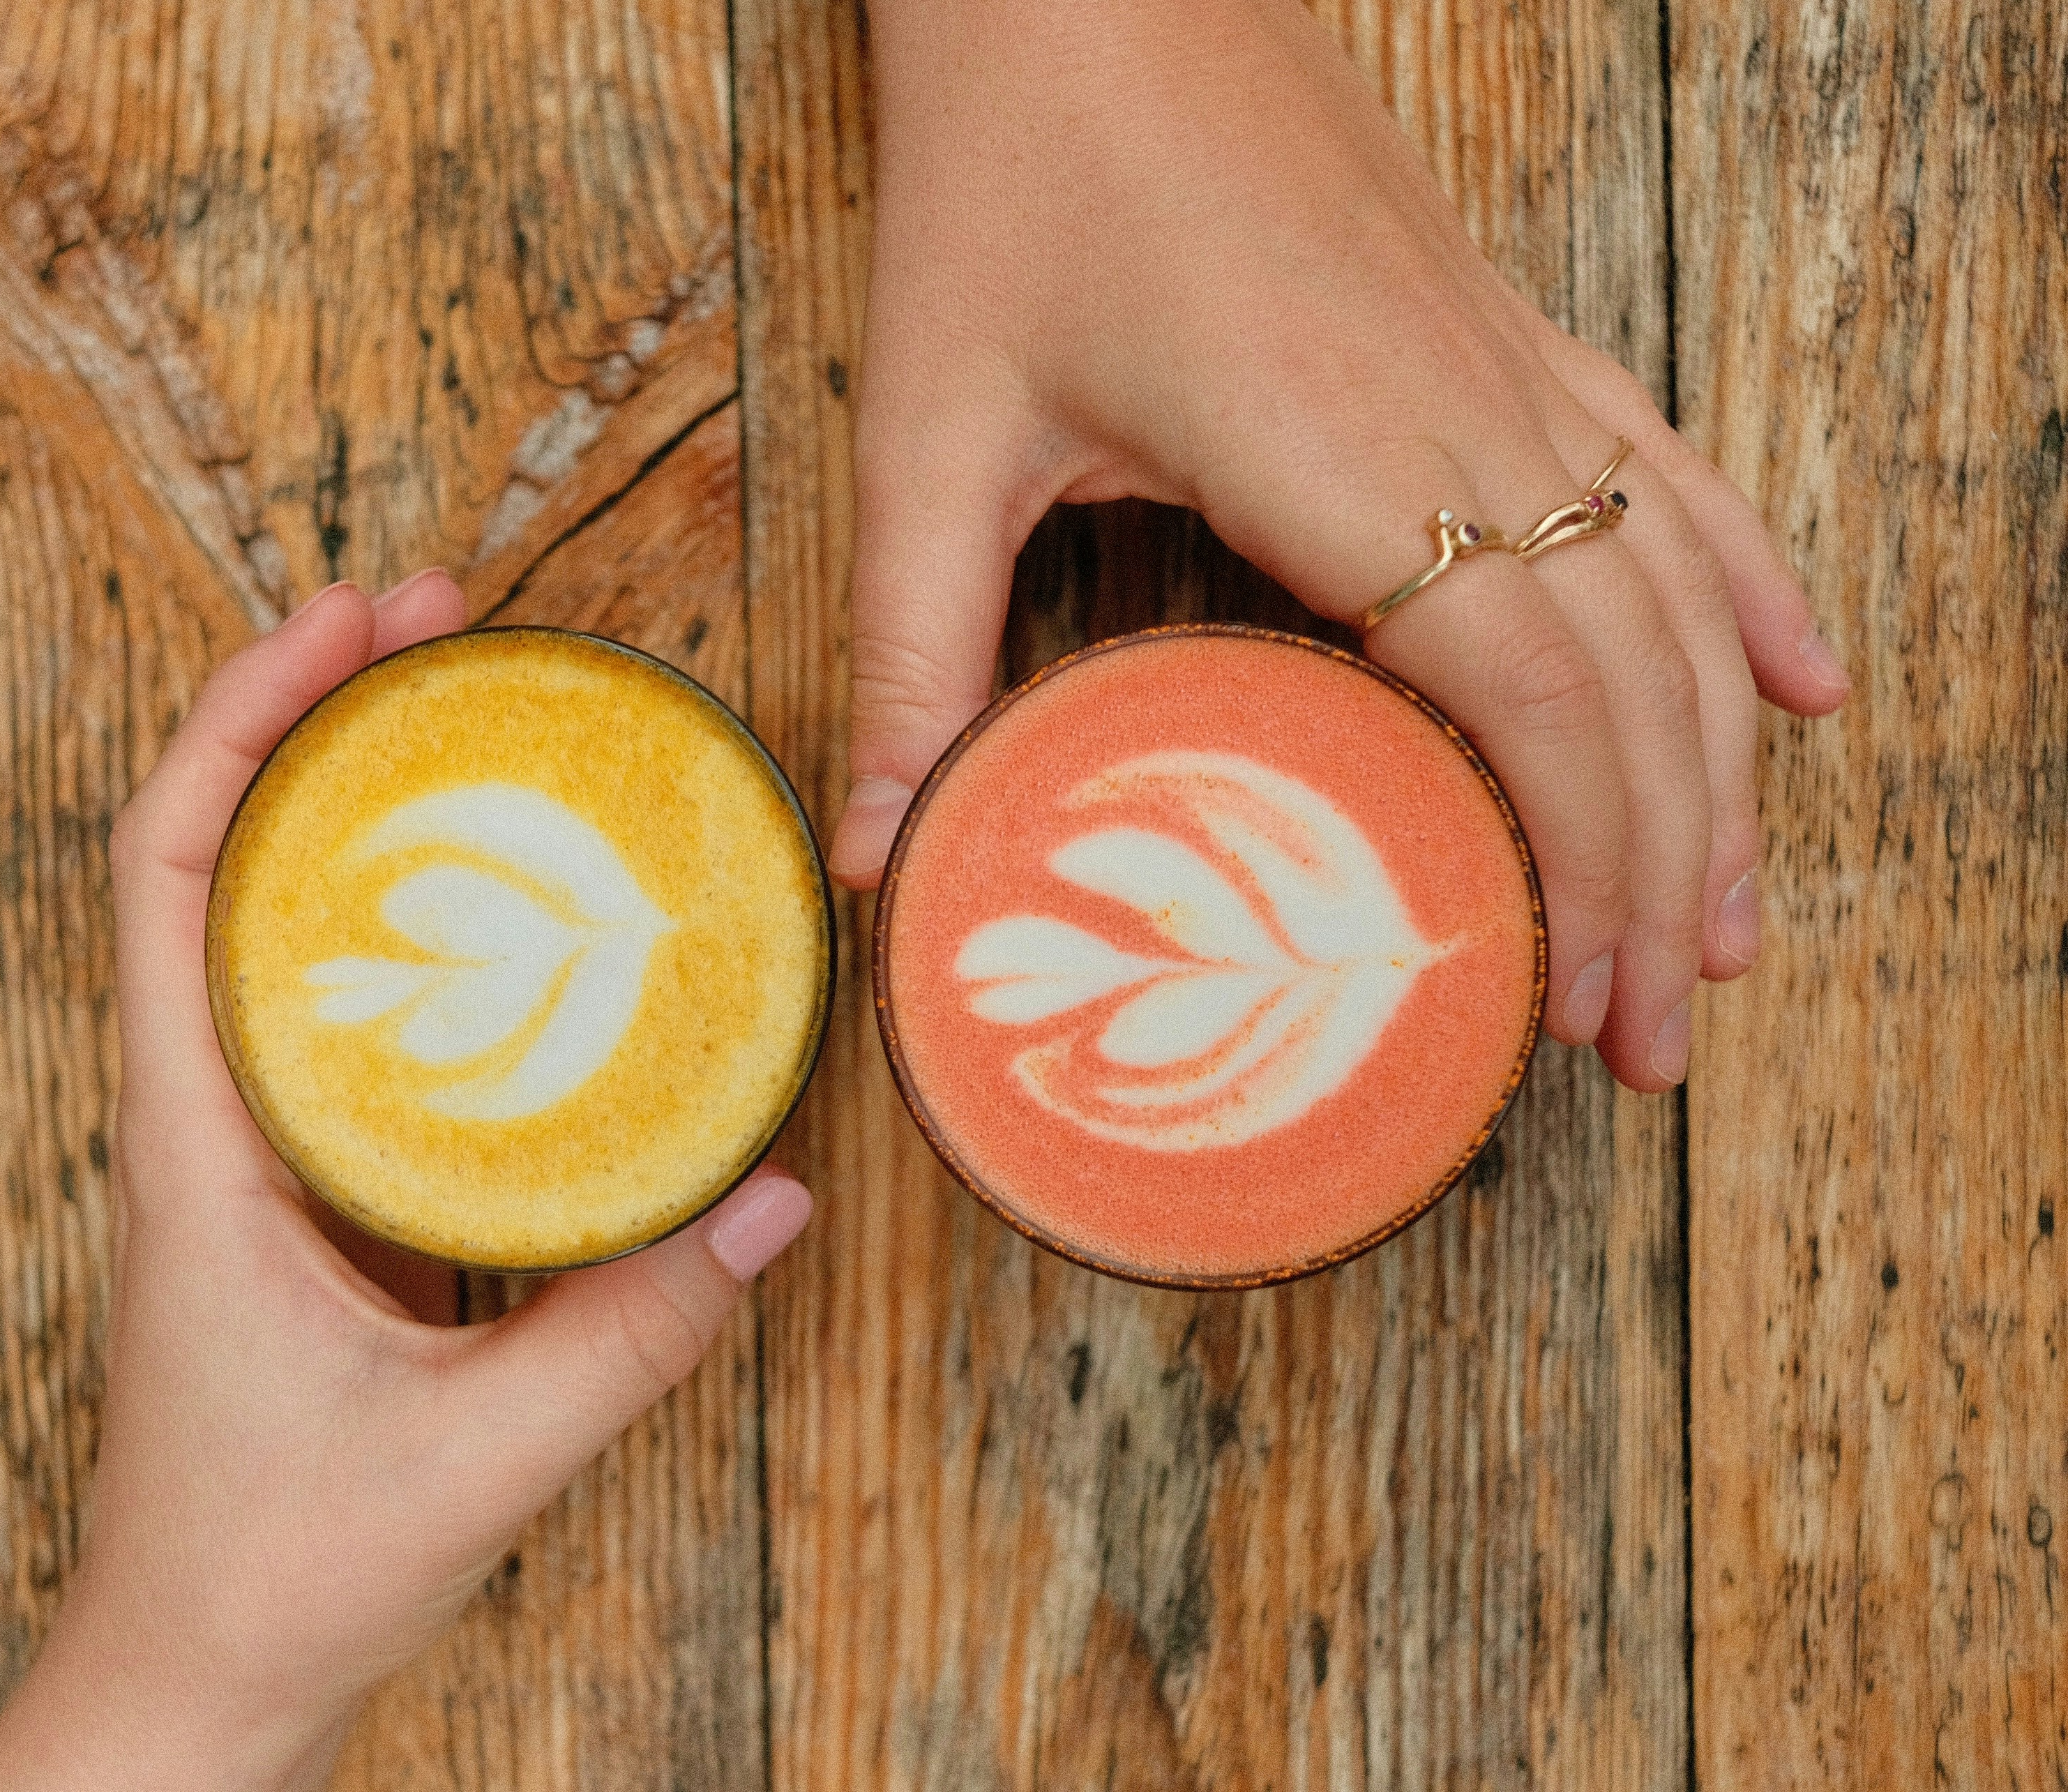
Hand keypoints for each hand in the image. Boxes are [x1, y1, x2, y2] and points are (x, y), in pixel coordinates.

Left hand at [0, 574, 812, 1791]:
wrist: (199, 1680)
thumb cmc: (277, 1573)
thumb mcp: (475, 1458)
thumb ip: (632, 1333)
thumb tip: (783, 1198)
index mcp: (196, 1145)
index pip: (171, 868)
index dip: (245, 715)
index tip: (358, 620)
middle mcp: (210, 1121)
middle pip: (224, 853)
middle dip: (320, 711)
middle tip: (459, 625)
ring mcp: (259, 1156)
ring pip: (283, 930)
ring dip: (362, 810)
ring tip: (487, 727)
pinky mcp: (315, 1201)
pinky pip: (353, 1024)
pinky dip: (417, 937)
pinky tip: (525, 932)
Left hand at [832, 0, 1848, 1091]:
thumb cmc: (1013, 177)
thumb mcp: (931, 430)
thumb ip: (913, 649)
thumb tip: (879, 848)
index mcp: (1335, 450)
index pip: (1528, 695)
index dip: (1578, 862)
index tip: (1570, 1003)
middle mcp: (1461, 408)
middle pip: (1630, 675)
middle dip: (1657, 873)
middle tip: (1647, 1039)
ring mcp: (1504, 360)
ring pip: (1675, 589)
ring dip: (1719, 768)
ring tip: (1724, 928)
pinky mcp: (1504, 323)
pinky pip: (1667, 468)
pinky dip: (1745, 586)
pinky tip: (1799, 683)